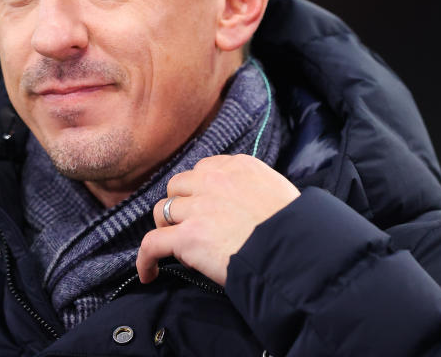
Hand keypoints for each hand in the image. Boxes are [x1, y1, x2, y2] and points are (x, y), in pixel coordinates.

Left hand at [136, 154, 300, 285]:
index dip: (199, 190)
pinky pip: (152, 244)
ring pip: (163, 211)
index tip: (202, 205)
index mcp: (238, 166)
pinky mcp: (187, 236)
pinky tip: (149, 273)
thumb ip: (254, 189)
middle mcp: (213, 181)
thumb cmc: (295, 229)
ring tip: (174, 248)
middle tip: (188, 226)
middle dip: (180, 205)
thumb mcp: (277, 192)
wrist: (294, 252)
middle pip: (178, 186)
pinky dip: (146, 259)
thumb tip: (242, 205)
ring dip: (166, 228)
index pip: (204, 170)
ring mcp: (198, 208)